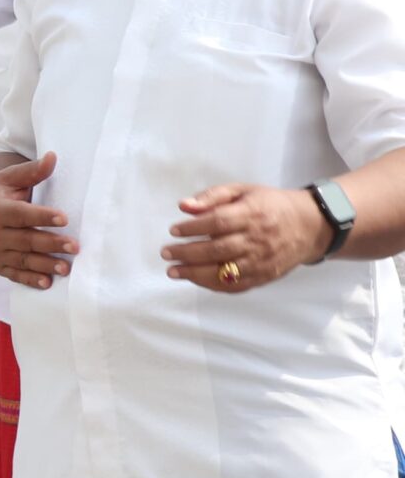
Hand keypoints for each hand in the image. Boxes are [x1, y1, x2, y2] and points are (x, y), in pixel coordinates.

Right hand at [0, 152, 74, 289]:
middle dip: (50, 243)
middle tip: (74, 246)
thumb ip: (30, 172)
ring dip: (44, 265)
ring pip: (22, 259)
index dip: (42, 216)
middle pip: (25, 239)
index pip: (21, 214)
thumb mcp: (6, 179)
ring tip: (66, 268)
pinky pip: (13, 274)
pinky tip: (46, 283)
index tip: (64, 218)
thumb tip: (53, 157)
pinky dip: (29, 280)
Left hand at [164, 183, 333, 291]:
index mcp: (253, 214)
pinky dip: (213, 285)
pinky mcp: (265, 276)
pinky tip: (195, 279)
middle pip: (218, 249)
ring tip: (173, 271)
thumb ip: (213, 197)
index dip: (194, 228)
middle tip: (166, 253)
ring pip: (226, 271)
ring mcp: (262, 261)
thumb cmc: (270, 205)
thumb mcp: (243, 191)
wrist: (310, 226)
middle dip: (188, 253)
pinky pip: (236, 286)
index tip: (174, 230)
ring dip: (195, 273)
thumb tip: (184, 206)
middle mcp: (258, 239)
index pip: (219, 222)